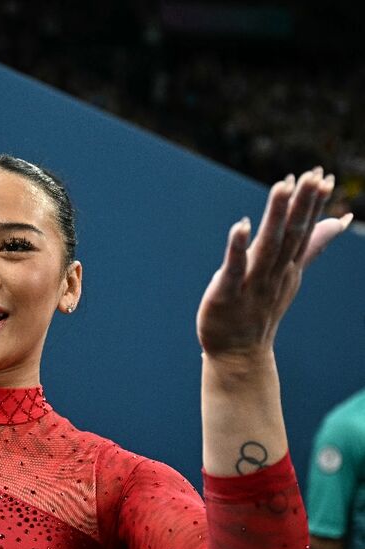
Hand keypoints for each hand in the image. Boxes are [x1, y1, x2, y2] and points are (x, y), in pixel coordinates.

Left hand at [197, 168, 351, 358]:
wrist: (238, 354)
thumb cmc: (261, 309)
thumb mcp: (289, 275)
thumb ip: (312, 247)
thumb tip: (340, 222)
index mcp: (286, 267)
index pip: (302, 232)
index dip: (311, 205)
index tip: (322, 177)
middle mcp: (273, 273)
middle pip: (290, 235)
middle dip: (300, 205)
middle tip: (312, 176)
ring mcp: (251, 284)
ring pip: (266, 247)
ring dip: (274, 218)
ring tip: (282, 187)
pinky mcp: (226, 294)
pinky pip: (234, 270)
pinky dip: (237, 249)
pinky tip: (240, 225)